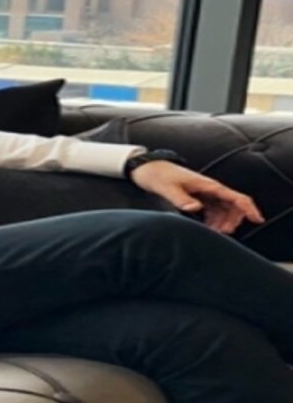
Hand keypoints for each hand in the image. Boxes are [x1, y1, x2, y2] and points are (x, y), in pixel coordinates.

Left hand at [129, 160, 263, 233]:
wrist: (145, 168)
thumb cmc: (156, 175)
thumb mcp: (166, 187)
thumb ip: (180, 198)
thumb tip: (196, 208)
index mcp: (207, 185)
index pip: (235, 197)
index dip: (248, 208)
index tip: (257, 220)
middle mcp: (209, 189)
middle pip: (233, 206)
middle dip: (232, 221)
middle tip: (222, 233)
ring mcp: (204, 194)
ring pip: (223, 211)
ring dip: (222, 223)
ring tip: (213, 234)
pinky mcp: (197, 198)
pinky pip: (212, 212)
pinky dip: (213, 222)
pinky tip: (206, 230)